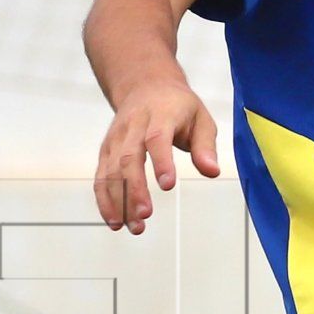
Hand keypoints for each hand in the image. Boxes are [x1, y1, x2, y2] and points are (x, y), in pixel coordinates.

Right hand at [95, 76, 221, 232]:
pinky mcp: (106, 152)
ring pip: (111, 171)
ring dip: (120, 201)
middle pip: (129, 158)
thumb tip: (212, 172)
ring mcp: (116, 139)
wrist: (145, 86)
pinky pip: (101, 178)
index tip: (168, 186)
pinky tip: (116, 222)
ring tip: (135, 227)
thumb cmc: (178, 107)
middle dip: (135, 189)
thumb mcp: (201, 118)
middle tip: (145, 215)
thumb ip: (206, 146)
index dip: (161, 162)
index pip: (156, 138)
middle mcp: (132, 127)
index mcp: (159, 115)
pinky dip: (105, 201)